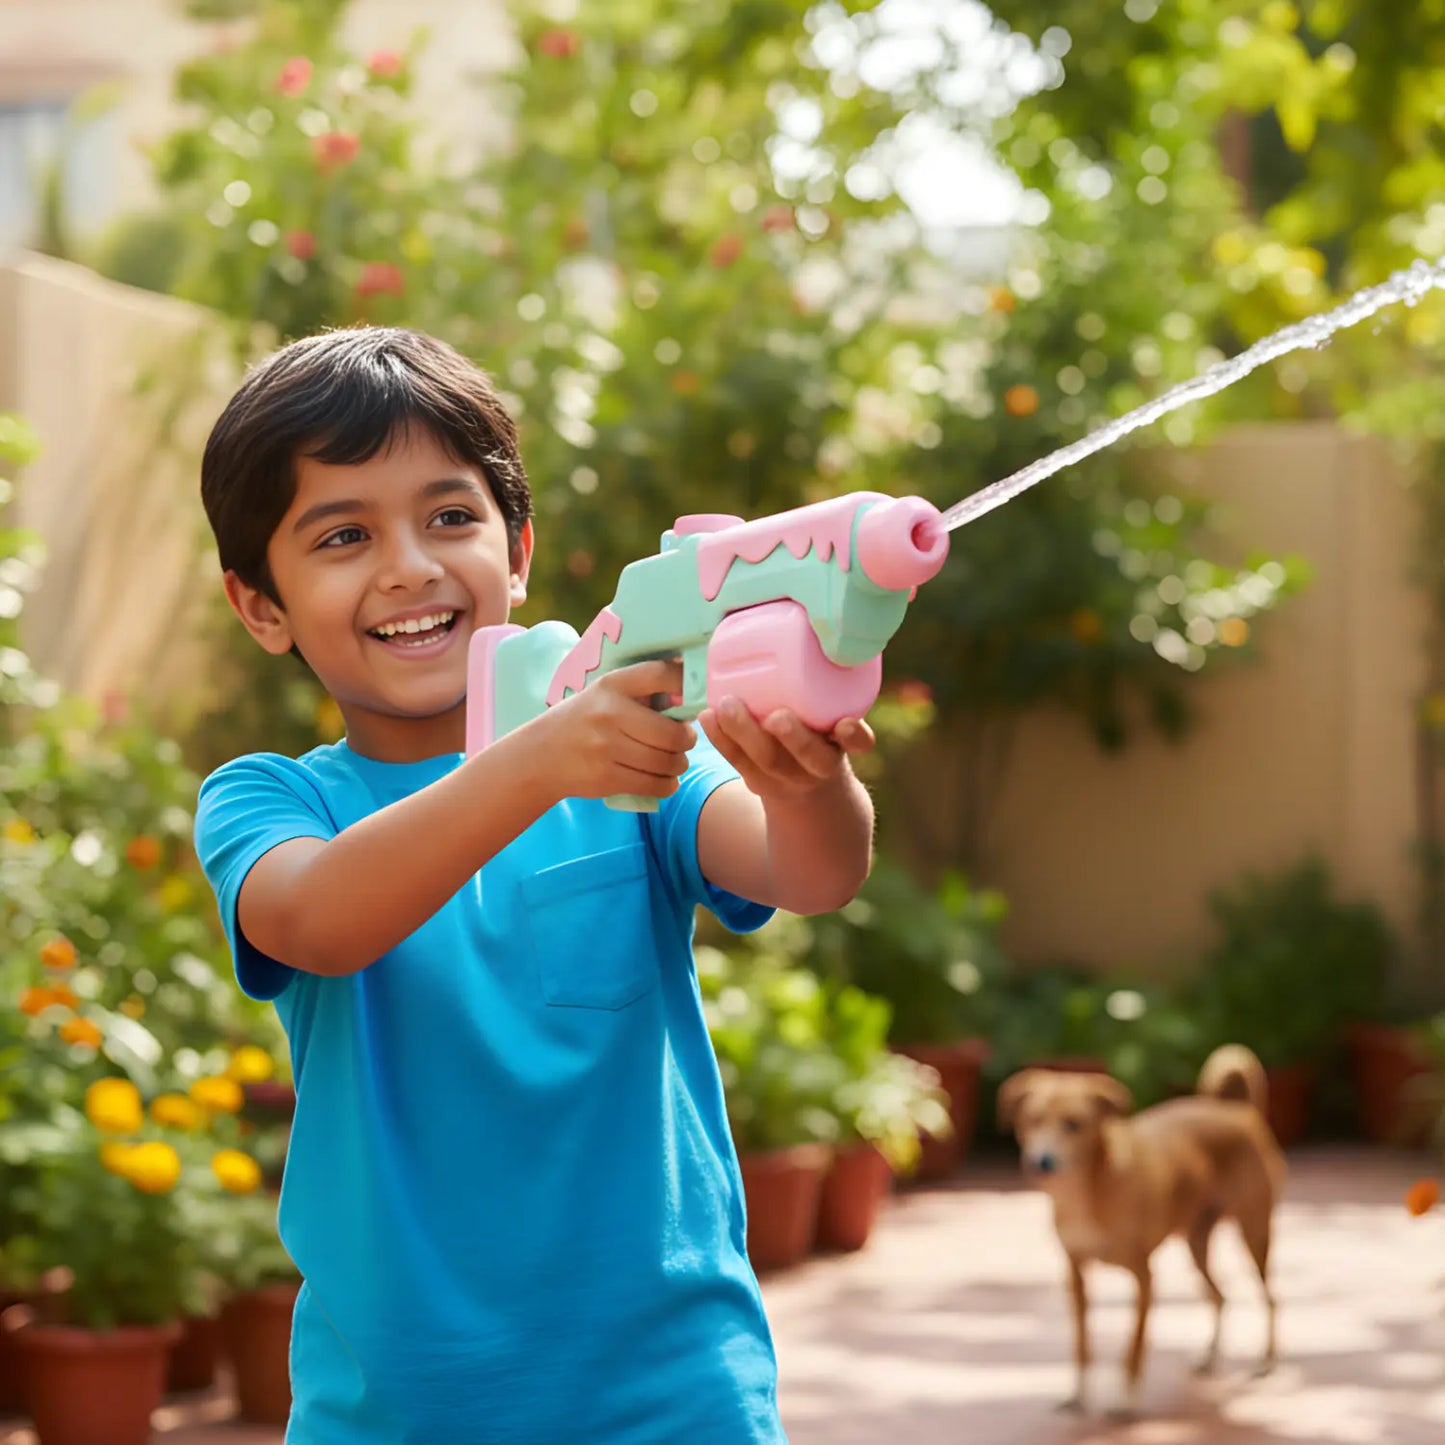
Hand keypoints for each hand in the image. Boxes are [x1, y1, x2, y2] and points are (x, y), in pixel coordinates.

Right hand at [540, 658, 695, 802]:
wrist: (539, 756)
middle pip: (673, 733)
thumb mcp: (603, 694)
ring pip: (666, 762)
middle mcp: (610, 713)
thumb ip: (640, 693)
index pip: (661, 675)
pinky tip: (666, 779)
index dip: (687, 684)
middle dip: (687, 740)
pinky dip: (668, 784)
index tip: (693, 696)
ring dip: (679, 764)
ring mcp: (607, 748)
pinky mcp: (606, 778)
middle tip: (684, 741)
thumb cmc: (582, 721)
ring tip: (674, 761)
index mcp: (612, 684)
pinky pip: (654, 784)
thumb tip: (690, 697)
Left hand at [698, 696, 874, 802]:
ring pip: (767, 762)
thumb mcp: (834, 713)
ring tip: (727, 705)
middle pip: (809, 757)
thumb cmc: (819, 731)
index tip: (845, 724)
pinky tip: (707, 717)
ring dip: (745, 734)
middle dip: (793, 738)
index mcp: (844, 745)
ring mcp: (787, 778)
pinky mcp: (758, 782)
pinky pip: (738, 763)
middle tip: (776, 716)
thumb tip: (814, 616)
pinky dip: (721, 740)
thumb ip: (831, 680)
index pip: (859, 743)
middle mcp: (820, 766)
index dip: (854, 736)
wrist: (808, 784)